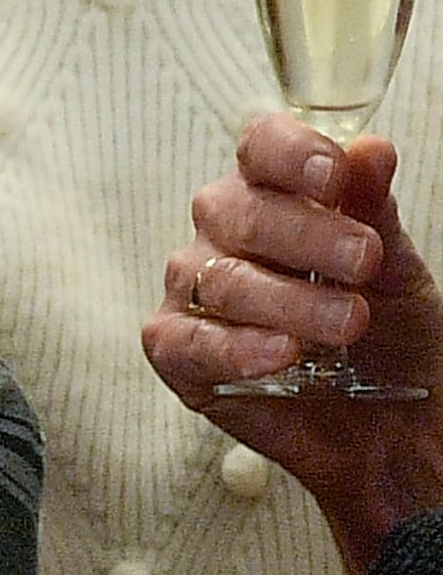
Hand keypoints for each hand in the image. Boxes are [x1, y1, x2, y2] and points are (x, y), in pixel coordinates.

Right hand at [154, 120, 442, 574]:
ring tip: (347, 325)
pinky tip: (280, 355)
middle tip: (363, 263)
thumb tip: (370, 147)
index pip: (259, 149)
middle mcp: (224, 238)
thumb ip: (374, 210)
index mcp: (276, 199)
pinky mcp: (177, 353)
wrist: (390, 427)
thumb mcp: (398, 270)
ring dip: (287, 300)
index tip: (333, 175)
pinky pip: (183, 340)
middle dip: (304, 234)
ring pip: (214, 278)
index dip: (288, 153)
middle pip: (234, 210)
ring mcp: (192, 294)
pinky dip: (234, 347)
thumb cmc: (391, 339)